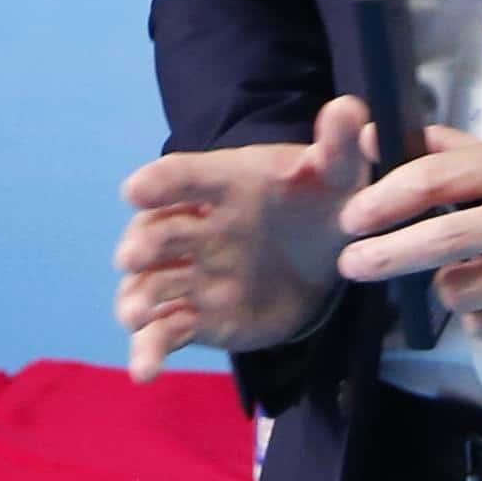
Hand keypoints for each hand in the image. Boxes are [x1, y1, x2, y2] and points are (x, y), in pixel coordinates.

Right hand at [113, 95, 370, 379]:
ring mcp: (193, 273)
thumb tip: (349, 109)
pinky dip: (149, 351)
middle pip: (158, 233)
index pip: (185, 176)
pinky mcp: (197, 317)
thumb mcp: (339, 173)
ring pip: (152, 285)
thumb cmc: (320, 201)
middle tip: (132, 256)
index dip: (160, 182)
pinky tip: (145, 371)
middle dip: (142, 243)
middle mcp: (197, 227)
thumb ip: (342, 144)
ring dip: (138, 299)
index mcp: (224, 183)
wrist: (323, 255)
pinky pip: (165, 333)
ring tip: (135, 316)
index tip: (135, 190)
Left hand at [335, 127, 481, 347]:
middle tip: (352, 263)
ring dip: (450, 288)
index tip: (352, 216)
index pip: (440, 178)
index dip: (386, 198)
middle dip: (385, 256)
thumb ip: (459, 152)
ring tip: (469, 274)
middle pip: (442, 242)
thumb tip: (382, 137)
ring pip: (462, 293)